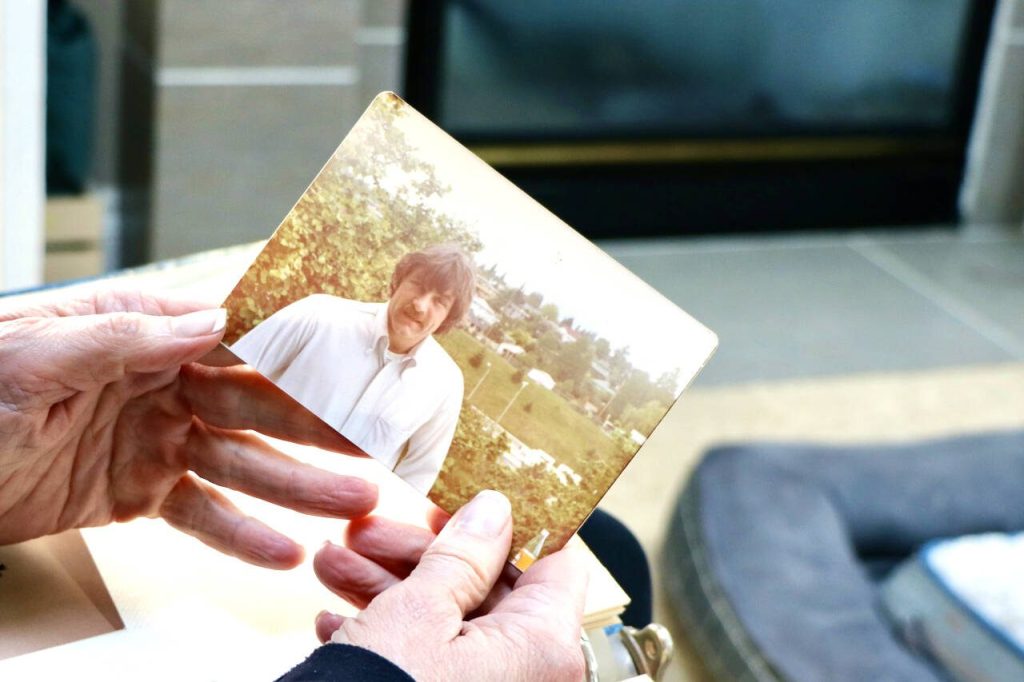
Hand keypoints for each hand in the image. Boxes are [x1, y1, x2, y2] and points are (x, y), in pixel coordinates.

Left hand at [0, 289, 376, 567]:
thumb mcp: (31, 356)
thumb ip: (121, 339)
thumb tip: (211, 321)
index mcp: (135, 333)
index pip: (229, 336)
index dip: (291, 352)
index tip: (350, 363)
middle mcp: (156, 384)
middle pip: (252, 406)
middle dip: (313, 431)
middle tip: (368, 447)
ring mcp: (153, 441)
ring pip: (239, 466)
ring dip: (295, 488)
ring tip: (350, 503)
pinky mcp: (139, 494)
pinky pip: (200, 515)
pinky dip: (241, 535)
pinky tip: (283, 550)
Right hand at [313, 491, 587, 681]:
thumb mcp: (419, 612)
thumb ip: (463, 554)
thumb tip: (494, 510)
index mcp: (544, 645)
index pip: (554, 561)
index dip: (509, 522)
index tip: (463, 497)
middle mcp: (528, 674)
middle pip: (488, 588)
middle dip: (420, 554)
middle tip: (368, 530)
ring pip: (448, 624)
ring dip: (388, 589)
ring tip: (331, 563)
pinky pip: (430, 664)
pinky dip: (386, 638)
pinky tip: (334, 621)